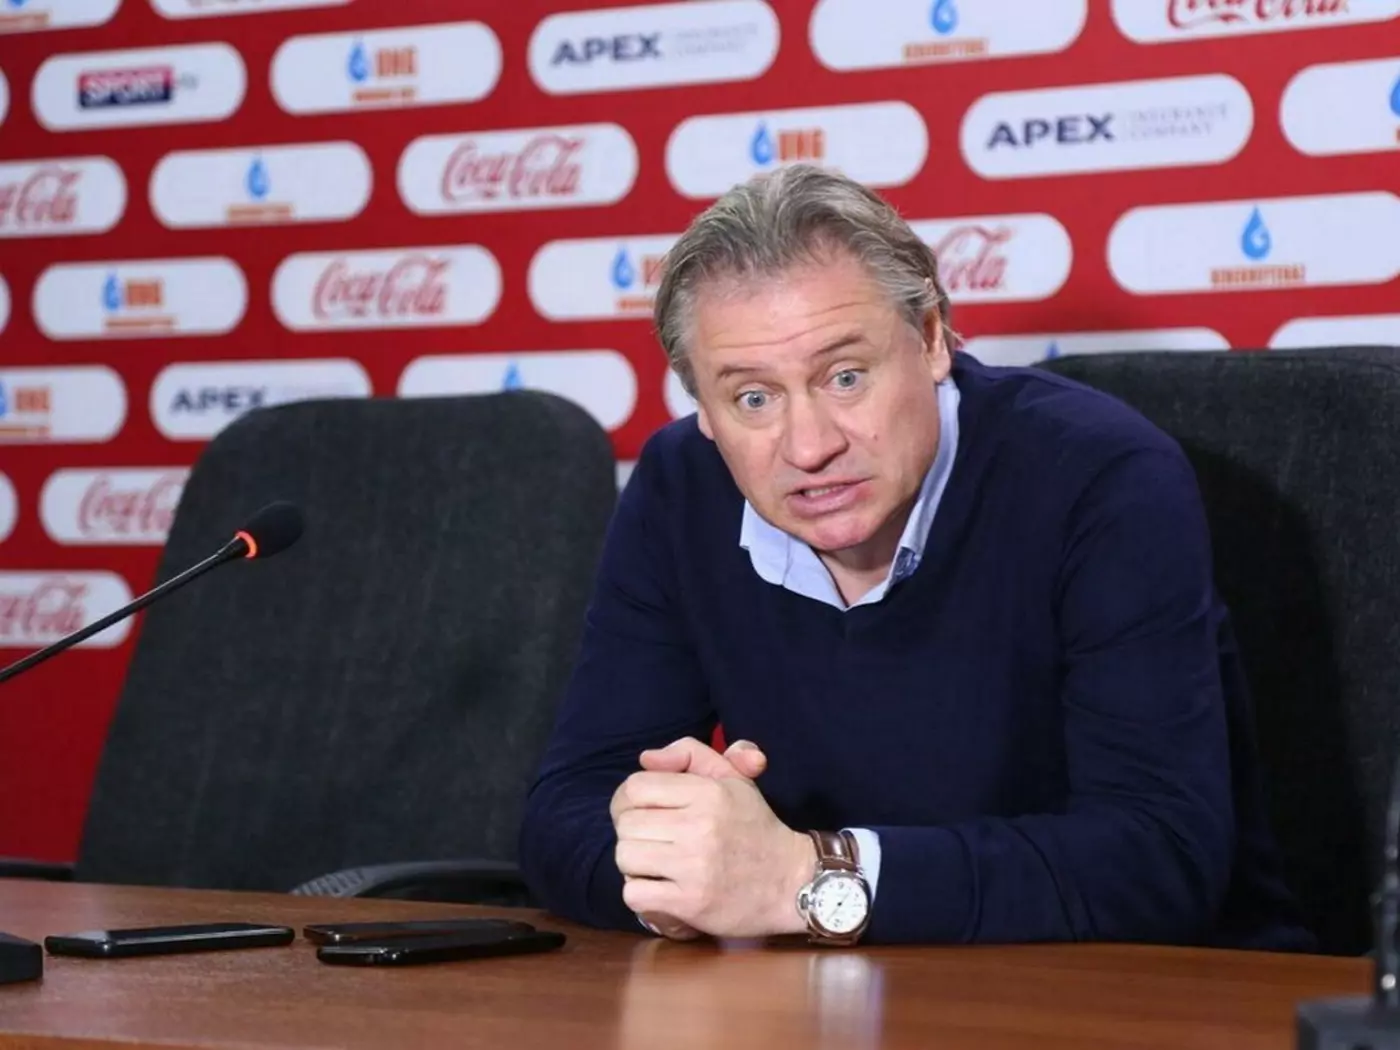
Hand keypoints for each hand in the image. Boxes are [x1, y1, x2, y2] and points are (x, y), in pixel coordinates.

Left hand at [611, 744, 814, 939]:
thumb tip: (646, 758)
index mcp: (708, 792)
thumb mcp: (733, 779)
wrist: (790, 882)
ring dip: (634, 863)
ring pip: (625, 857)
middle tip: (652, 840)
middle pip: (626, 823)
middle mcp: (699, 825)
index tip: (643, 812)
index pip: (636, 786)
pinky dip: (640, 893)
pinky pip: (634, 893)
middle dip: (632, 832)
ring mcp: (694, 865)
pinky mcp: (691, 902)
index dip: (629, 799)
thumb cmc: (755, 827)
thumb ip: (691, 754)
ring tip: (655, 864)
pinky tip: (659, 888)